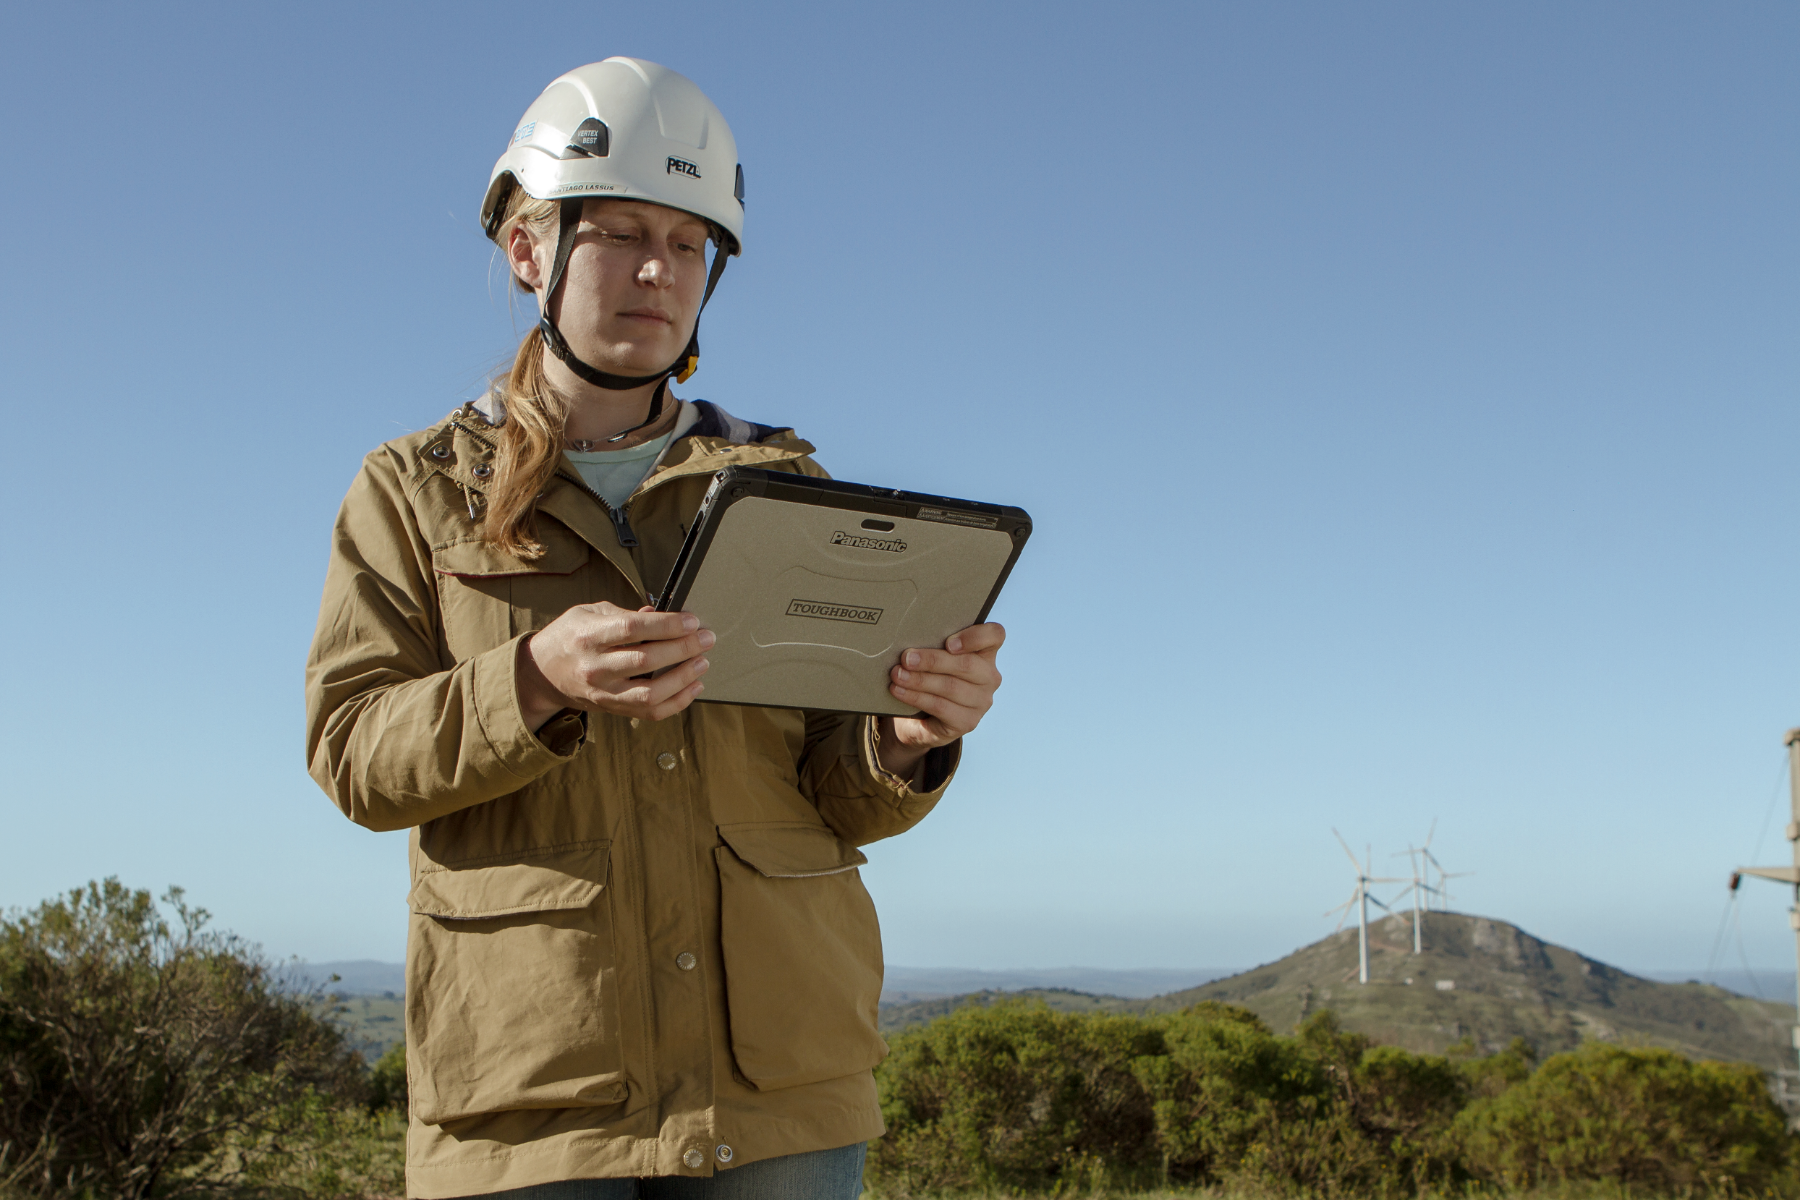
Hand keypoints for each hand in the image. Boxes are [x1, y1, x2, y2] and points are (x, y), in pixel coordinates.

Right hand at [517, 603, 710, 729]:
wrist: (542, 672)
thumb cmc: (570, 636)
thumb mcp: (589, 612)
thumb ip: (624, 613)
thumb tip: (659, 613)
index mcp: (590, 636)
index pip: (633, 629)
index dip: (667, 625)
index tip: (691, 621)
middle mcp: (596, 667)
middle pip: (646, 660)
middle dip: (683, 648)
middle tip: (705, 638)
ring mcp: (605, 692)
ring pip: (650, 693)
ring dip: (683, 678)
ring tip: (702, 662)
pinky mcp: (613, 708)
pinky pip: (650, 712)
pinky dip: (677, 702)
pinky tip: (693, 686)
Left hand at [877, 622, 1005, 778]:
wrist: (918, 718)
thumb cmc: (928, 678)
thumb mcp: (934, 658)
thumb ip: (932, 645)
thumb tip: (911, 644)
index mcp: (985, 653)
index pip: (995, 635)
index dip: (975, 637)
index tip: (948, 643)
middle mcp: (989, 677)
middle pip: (966, 664)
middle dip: (932, 660)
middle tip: (905, 658)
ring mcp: (981, 702)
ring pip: (950, 686)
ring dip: (919, 680)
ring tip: (897, 675)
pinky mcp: (967, 722)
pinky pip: (940, 706)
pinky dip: (916, 697)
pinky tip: (899, 691)